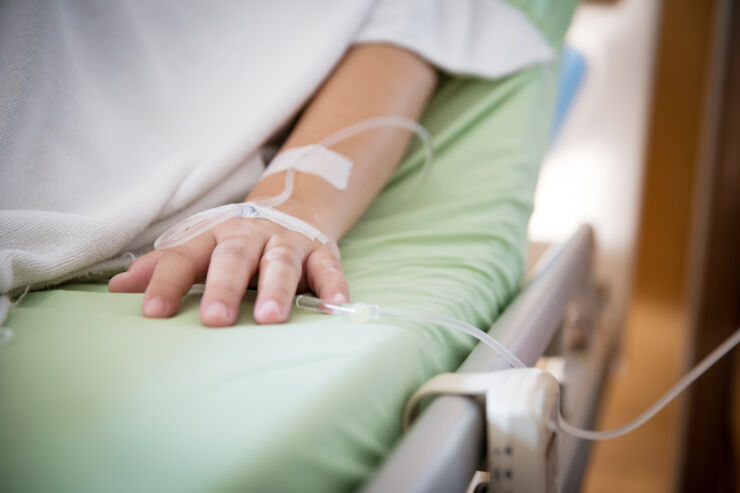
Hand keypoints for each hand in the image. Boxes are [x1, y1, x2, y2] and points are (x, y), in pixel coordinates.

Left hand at [108, 211, 348, 326]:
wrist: (295, 208)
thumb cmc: (238, 241)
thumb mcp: (202, 247)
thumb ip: (165, 267)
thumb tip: (115, 289)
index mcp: (214, 236)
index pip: (185, 257)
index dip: (168, 283)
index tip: (153, 313)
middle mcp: (250, 236)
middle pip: (234, 258)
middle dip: (224, 288)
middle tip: (215, 320)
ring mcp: (287, 243)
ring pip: (280, 263)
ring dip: (276, 289)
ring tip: (270, 318)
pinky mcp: (321, 252)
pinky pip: (328, 268)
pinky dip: (333, 286)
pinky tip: (336, 306)